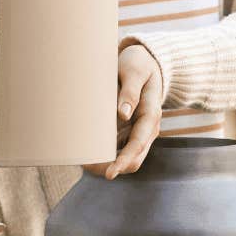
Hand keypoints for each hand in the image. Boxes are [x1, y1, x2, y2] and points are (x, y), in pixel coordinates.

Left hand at [82, 44, 163, 179]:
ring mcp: (140, 131)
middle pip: (134, 159)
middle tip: (86, 166)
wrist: (148, 62)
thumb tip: (123, 114)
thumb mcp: (135, 71)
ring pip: (127, 159)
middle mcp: (148, 128)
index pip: (138, 144)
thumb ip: (130, 91)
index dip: (123, 160)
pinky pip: (120, 149)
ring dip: (108, 163)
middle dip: (112, 167)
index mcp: (151, 114)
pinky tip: (90, 152)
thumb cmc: (139, 64)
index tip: (109, 173)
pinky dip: (107, 155)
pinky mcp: (131, 131)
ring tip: (84, 161)